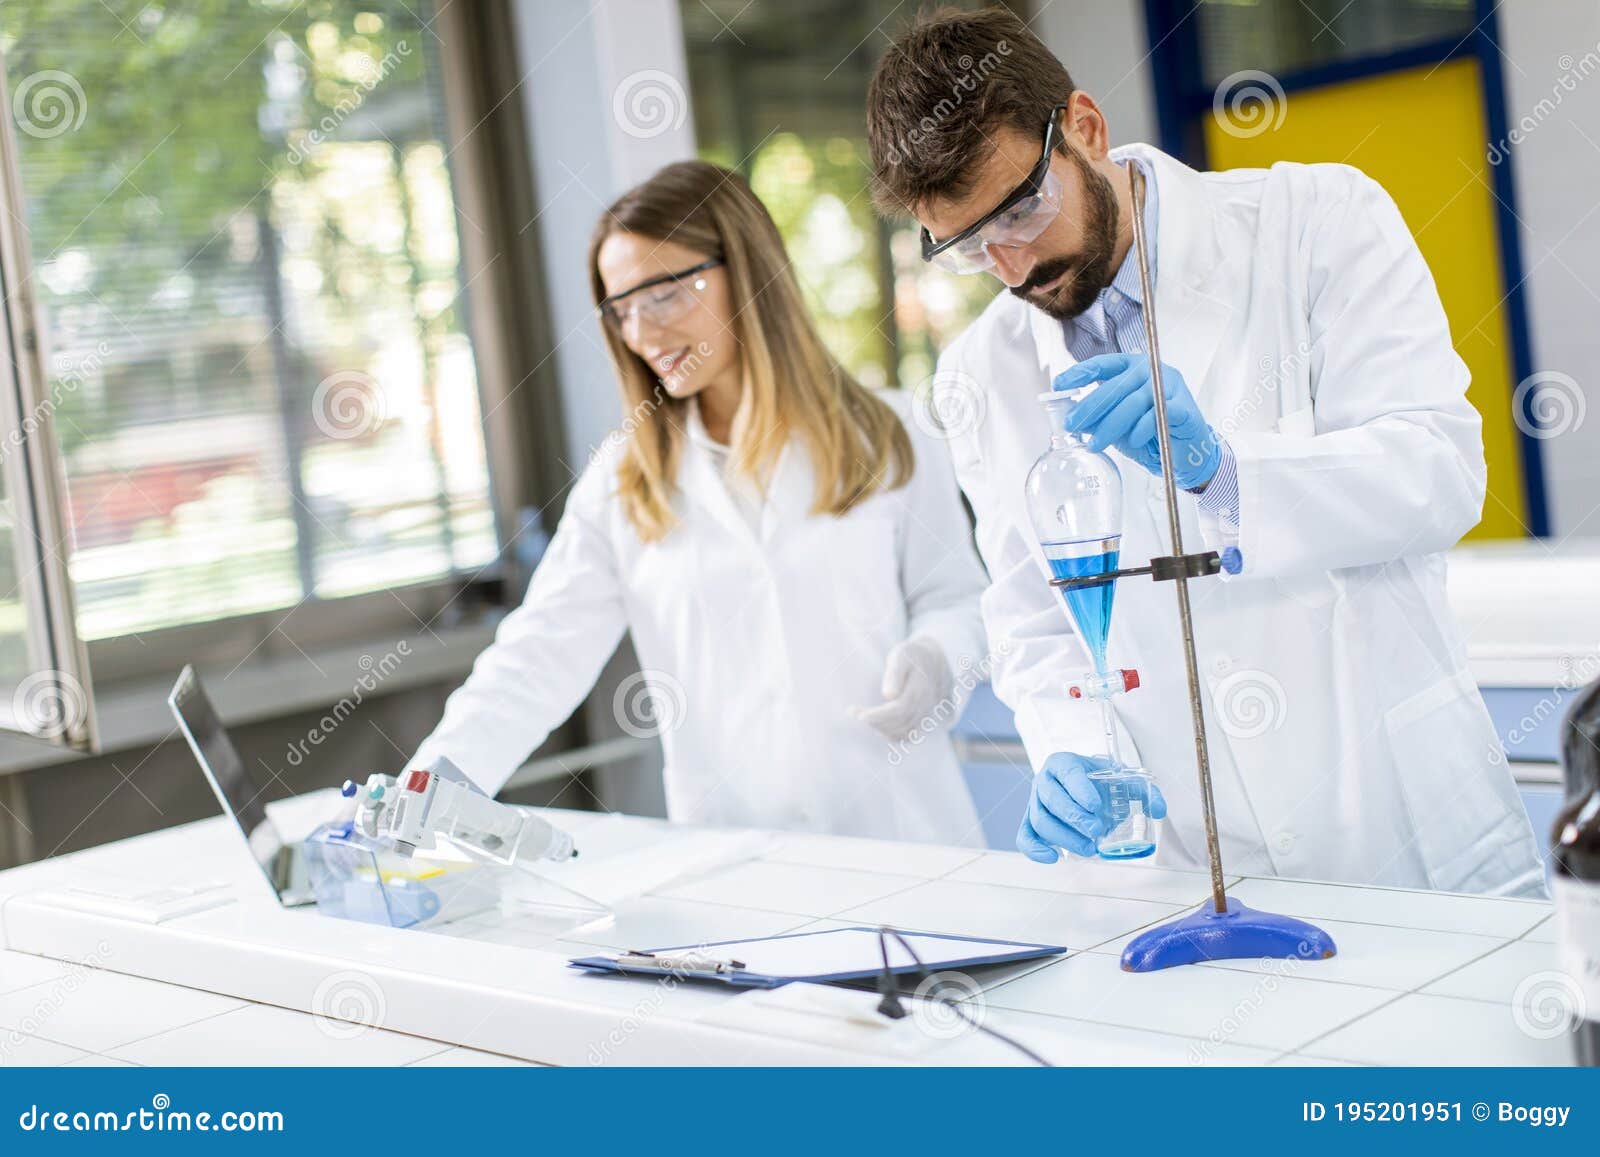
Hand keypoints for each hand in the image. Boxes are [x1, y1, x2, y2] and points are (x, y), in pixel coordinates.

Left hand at [849, 636, 953, 740]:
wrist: (933, 661)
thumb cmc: (912, 656)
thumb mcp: (901, 656)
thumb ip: (894, 674)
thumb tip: (888, 695)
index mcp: (920, 689)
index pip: (899, 710)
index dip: (878, 716)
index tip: (858, 715)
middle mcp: (925, 706)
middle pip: (899, 724)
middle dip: (874, 721)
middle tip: (852, 711)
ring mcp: (926, 715)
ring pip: (903, 733)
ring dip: (880, 728)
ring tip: (862, 714)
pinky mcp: (923, 721)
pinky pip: (907, 736)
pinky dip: (890, 733)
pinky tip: (876, 722)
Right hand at [1016, 751, 1167, 862]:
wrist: (1079, 782)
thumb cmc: (1097, 779)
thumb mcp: (1120, 778)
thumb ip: (1143, 791)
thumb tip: (1159, 809)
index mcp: (1063, 763)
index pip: (1068, 773)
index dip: (1080, 790)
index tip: (1097, 806)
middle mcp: (1044, 780)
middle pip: (1052, 800)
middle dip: (1075, 818)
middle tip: (1097, 831)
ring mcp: (1035, 801)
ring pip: (1041, 821)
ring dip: (1064, 838)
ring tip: (1089, 848)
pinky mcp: (1031, 820)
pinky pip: (1025, 835)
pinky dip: (1035, 849)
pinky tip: (1054, 858)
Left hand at [1053, 353, 1220, 489]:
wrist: (1186, 455)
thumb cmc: (1150, 437)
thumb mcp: (1117, 426)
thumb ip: (1099, 418)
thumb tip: (1072, 418)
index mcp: (1134, 369)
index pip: (1104, 364)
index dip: (1080, 373)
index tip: (1059, 384)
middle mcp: (1152, 372)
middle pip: (1116, 385)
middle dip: (1090, 407)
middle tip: (1071, 425)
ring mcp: (1170, 387)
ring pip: (1134, 402)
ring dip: (1111, 425)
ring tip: (1095, 444)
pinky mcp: (1185, 407)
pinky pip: (1158, 415)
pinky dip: (1143, 428)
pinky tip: (1132, 440)